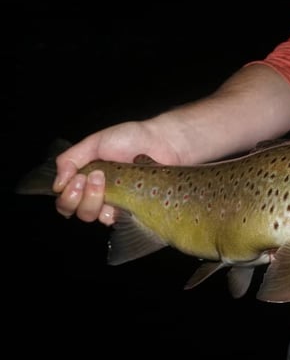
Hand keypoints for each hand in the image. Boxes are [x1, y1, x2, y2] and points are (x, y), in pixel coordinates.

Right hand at [53, 120, 179, 224]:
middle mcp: (98, 193)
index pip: (65, 198)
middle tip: (96, 177)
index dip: (66, 194)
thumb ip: (70, 159)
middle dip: (79, 197)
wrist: (163, 143)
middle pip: (75, 211)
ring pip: (93, 216)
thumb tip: (57, 185)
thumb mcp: (95, 142)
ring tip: (109, 181)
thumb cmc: (131, 139)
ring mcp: (116, 203)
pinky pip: (116, 220)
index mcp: (86, 178)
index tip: (78, 178)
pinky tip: (124, 196)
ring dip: (94, 201)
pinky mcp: (133, 210)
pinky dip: (114, 210)